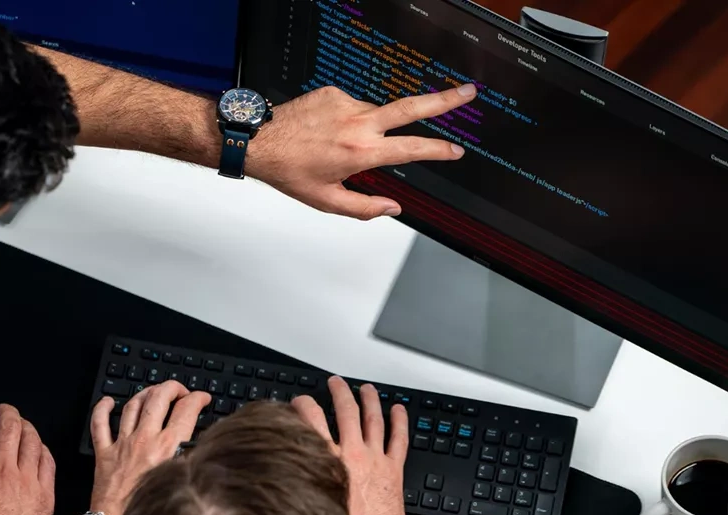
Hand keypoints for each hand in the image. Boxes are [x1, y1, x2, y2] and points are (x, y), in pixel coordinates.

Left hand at [89, 382, 210, 514]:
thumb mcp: (181, 487)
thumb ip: (191, 462)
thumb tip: (201, 446)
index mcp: (167, 449)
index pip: (186, 410)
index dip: (198, 398)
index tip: (202, 398)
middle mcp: (144, 442)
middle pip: (159, 398)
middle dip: (173, 387)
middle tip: (180, 390)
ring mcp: (122, 445)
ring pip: (133, 405)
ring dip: (145, 393)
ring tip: (154, 392)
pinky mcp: (104, 454)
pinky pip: (100, 424)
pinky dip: (103, 408)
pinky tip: (108, 402)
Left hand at [247, 84, 476, 220]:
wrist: (259, 141)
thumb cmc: (290, 172)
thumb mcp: (328, 201)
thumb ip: (365, 207)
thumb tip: (393, 208)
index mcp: (361, 153)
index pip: (412, 150)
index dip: (438, 150)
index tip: (456, 150)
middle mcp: (358, 124)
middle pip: (412, 107)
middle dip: (444, 100)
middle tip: (468, 93)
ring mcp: (346, 105)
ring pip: (374, 114)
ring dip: (369, 128)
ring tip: (338, 145)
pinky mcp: (333, 92)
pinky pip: (351, 107)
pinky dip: (347, 120)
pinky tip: (326, 133)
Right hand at [291, 377, 411, 514]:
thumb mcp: (314, 501)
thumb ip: (305, 477)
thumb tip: (293, 462)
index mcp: (330, 461)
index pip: (313, 421)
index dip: (305, 405)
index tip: (301, 401)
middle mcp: (353, 455)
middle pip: (346, 412)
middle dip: (339, 393)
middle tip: (335, 383)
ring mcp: (376, 460)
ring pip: (374, 420)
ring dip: (370, 400)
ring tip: (366, 388)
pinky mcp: (393, 469)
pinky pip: (399, 440)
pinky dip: (400, 423)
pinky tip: (399, 410)